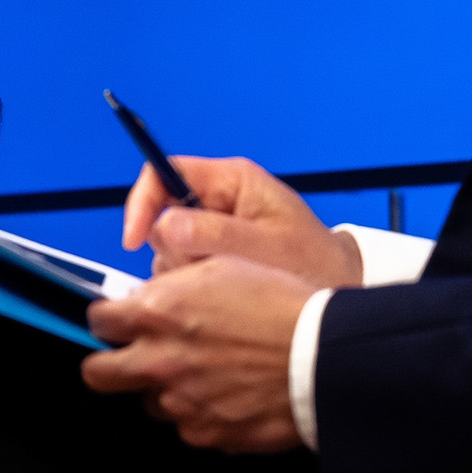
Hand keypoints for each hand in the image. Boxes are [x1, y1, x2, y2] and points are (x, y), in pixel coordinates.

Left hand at [83, 255, 314, 452]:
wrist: (329, 355)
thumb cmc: (282, 304)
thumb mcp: (220, 267)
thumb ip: (171, 285)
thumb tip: (147, 297)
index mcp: (157, 313)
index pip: (97, 322)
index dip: (109, 321)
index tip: (120, 322)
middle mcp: (159, 360)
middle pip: (97, 374)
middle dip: (108, 364)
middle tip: (132, 358)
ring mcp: (180, 401)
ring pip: (148, 403)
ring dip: (163, 391)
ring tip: (200, 376)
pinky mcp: (207, 432)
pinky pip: (187, 427)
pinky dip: (200, 415)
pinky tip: (227, 397)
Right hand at [122, 156, 361, 287]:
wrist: (337, 300)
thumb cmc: (317, 267)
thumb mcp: (268, 248)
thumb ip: (216, 234)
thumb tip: (166, 226)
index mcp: (233, 180)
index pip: (162, 172)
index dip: (142, 203)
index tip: (134, 239)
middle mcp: (218, 199)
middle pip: (160, 213)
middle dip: (174, 248)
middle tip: (208, 271)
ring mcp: (213, 227)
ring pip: (166, 244)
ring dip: (184, 269)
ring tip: (226, 284)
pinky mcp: (211, 253)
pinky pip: (178, 265)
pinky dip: (190, 283)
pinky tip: (220, 293)